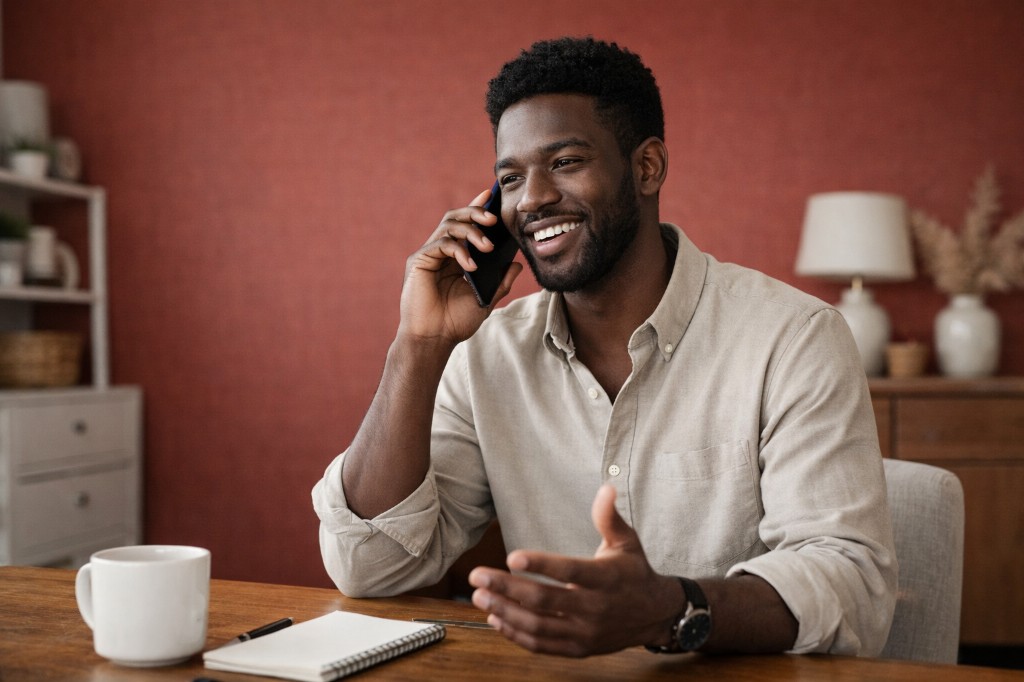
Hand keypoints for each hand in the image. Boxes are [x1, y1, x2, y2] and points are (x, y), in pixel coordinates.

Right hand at [398, 188, 521, 346]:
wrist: (435, 339)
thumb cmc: (456, 322)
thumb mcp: (486, 299)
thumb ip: (500, 282)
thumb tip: (517, 264)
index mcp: (455, 257)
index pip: (466, 225)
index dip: (477, 207)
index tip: (491, 194)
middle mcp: (440, 252)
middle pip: (456, 218)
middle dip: (476, 213)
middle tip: (494, 220)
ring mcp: (428, 255)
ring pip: (449, 225)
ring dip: (471, 231)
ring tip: (487, 246)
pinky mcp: (419, 261)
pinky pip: (440, 244)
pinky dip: (458, 251)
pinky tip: (470, 266)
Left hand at [468, 485, 681, 656]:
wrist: (655, 614)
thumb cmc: (634, 573)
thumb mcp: (626, 541)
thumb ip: (609, 517)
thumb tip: (607, 488)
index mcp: (606, 578)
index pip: (569, 571)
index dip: (540, 565)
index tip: (511, 557)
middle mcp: (595, 608)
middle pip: (544, 600)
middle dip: (506, 588)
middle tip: (477, 577)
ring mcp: (585, 632)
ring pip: (538, 625)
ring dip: (505, 612)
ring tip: (480, 597)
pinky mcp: (579, 648)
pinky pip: (542, 645)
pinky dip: (516, 634)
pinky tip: (497, 619)